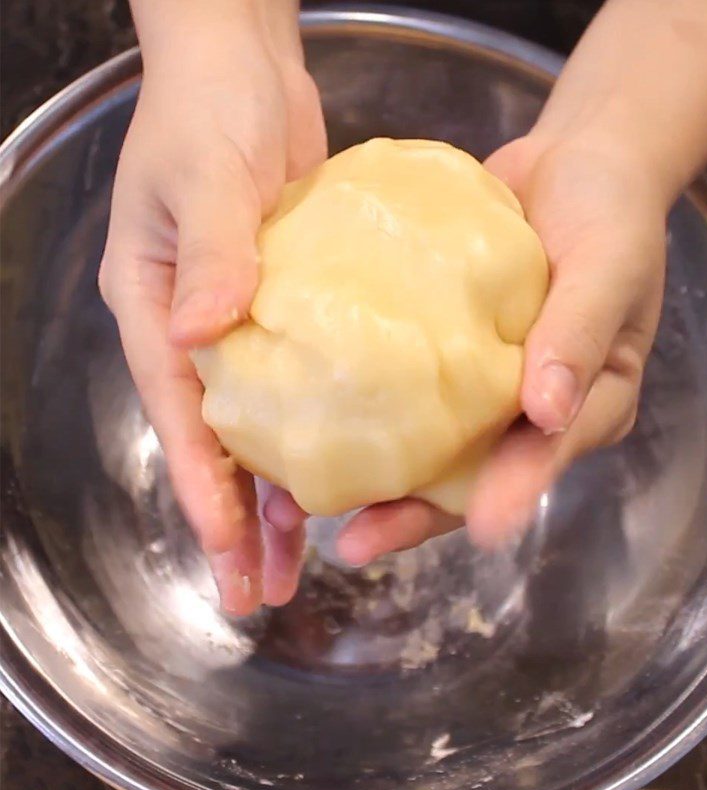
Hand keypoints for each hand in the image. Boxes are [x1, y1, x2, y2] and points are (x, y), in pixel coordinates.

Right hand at [99, 1, 325, 613]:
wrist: (245, 72)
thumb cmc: (209, 112)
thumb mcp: (206, 176)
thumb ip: (212, 252)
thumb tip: (205, 332)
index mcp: (158, 310)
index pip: (179, 416)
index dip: (203, 488)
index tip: (229, 549)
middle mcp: (197, 331)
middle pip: (215, 444)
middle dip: (235, 522)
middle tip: (260, 592)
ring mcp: (243, 326)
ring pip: (260, 430)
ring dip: (277, 498)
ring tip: (295, 564)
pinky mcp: (292, 311)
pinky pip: (303, 388)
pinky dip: (318, 435)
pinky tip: (341, 477)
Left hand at [317, 132, 666, 562]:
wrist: (572, 165)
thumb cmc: (607, 215)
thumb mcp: (607, 267)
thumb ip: (579, 335)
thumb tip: (547, 410)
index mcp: (582, 406)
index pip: (544, 460)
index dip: (512, 496)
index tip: (480, 529)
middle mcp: (527, 411)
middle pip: (472, 476)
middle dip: (415, 514)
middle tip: (355, 542)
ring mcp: (482, 387)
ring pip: (428, 446)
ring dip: (375, 475)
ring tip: (307, 503)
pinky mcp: (443, 355)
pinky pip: (404, 388)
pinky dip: (364, 407)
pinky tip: (309, 418)